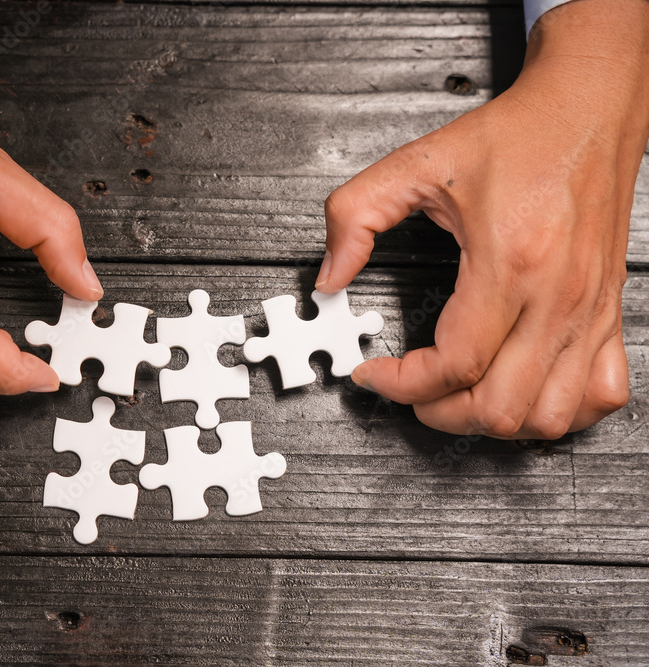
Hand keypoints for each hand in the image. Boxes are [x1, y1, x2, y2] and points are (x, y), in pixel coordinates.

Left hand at [316, 0, 648, 438]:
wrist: (586, 111)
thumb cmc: (516, 137)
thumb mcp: (416, 166)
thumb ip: (355, 217)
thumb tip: (329, 276)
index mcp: (510, 262)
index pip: (454, 364)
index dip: (401, 384)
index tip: (373, 374)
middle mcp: (558, 296)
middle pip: (499, 406)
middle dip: (438, 413)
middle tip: (408, 390)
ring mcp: (588, 311)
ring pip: (548, 416)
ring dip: (492, 421)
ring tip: (454, 397)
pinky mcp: (607, 313)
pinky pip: (599, 394)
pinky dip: (556, 411)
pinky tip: (519, 390)